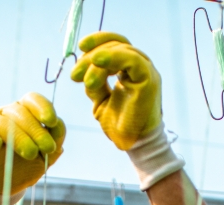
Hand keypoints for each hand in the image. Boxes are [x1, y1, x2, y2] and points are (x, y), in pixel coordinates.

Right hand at [0, 92, 64, 195]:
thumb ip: (56, 139)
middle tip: (47, 148)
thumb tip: (57, 126)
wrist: (9, 184)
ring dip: (19, 138)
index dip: (42, 107)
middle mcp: (6, 114)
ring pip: (2, 123)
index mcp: (25, 111)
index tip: (51, 122)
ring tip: (30, 153)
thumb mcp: (48, 154)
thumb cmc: (29, 164)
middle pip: (19, 112)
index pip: (32, 100)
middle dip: (36, 130)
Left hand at [70, 33, 161, 150]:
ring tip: (85, 80)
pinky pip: (130, 59)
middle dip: (91, 56)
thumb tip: (82, 70)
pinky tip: (97, 62)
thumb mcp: (100, 100)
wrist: (133, 144)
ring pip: (121, 49)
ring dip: (97, 60)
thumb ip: (95, 83)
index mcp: (130, 69)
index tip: (80, 48)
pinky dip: (112, 57)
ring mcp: (146, 71)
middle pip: (116, 44)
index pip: (115, 45)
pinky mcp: (148, 79)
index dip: (97, 42)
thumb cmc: (120, 124)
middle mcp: (140, 66)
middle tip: (75, 75)